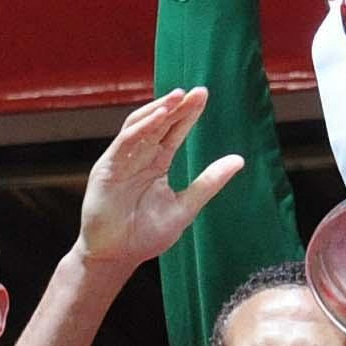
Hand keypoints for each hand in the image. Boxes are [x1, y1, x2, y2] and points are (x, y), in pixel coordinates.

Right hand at [76, 88, 242, 269]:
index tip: (203, 95)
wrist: (118, 255)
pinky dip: (140, 129)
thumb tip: (239, 160)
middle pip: (159, 124)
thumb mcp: (186, 206)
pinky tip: (157, 118)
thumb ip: (209, 182)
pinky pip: (124, 143)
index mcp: (157, 164)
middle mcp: (139, 157)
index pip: (174, 132)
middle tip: (196, 91)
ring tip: (177, 97)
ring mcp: (121, 161)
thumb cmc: (146, 234)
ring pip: (140, 127)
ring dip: (158, 111)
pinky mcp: (106, 169)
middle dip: (177, 106)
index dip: (188, 114)